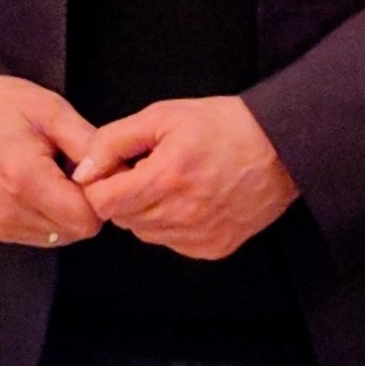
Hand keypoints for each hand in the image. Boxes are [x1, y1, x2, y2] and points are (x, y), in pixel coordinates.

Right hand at [0, 74, 101, 248]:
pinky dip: (51, 216)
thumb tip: (118, 172)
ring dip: (68, 211)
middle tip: (75, 168)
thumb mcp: (52, 110)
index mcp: (25, 179)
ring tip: (55, 174)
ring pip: (62, 236)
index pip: (86, 219)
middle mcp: (10, 210)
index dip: (101, 196)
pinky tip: (42, 187)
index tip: (96, 171)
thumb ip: (89, 145)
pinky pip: (43, 235)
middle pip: (76, 231)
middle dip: (86, 204)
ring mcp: (1, 223)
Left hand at [73, 96, 296, 257]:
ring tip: (174, 183)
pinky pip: (172, 242)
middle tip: (150, 170)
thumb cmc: (224, 126)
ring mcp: (199, 236)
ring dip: (148, 211)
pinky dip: (173, 224)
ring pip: (145, 233)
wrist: (282, 148)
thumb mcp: (162, 116)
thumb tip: (83, 171)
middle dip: (125, 195)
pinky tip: (193, 199)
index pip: (102, 202)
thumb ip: (113, 141)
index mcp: (165, 178)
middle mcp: (181, 214)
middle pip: (121, 219)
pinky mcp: (214, 248)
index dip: (103, 183)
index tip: (120, 167)